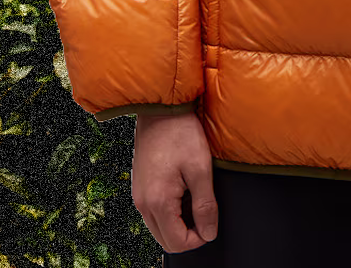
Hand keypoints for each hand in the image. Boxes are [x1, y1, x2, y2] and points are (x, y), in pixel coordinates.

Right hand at [132, 109, 218, 253]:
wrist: (160, 107)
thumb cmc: (181, 133)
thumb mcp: (200, 168)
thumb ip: (205, 205)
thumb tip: (209, 233)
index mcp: (157, 202)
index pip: (177, 243)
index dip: (198, 239)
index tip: (211, 223)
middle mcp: (142, 203)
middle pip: (166, 239)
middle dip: (188, 233)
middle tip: (204, 211)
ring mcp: (139, 194)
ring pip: (159, 226)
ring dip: (178, 221)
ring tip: (194, 195)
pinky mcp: (139, 185)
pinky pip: (154, 210)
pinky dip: (169, 209)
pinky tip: (182, 188)